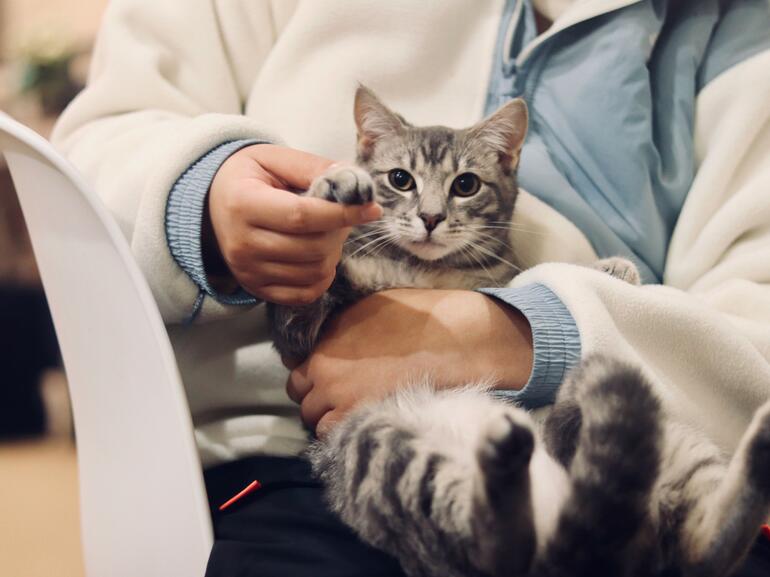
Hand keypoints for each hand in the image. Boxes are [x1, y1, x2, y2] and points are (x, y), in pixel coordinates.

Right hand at [205, 144, 381, 304]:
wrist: (212, 204)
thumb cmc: (248, 178)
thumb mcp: (274, 159)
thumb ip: (313, 167)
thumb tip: (354, 182)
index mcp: (243, 204)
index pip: (303, 216)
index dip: (342, 214)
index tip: (371, 209)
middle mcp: (242, 243)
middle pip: (312, 248)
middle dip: (339, 232)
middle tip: (340, 216)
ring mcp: (247, 271)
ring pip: (313, 272)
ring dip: (333, 253)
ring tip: (326, 233)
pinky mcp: (256, 288)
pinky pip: (304, 294)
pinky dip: (321, 278)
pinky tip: (319, 257)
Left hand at [287, 289, 532, 435]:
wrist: (453, 341)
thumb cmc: (418, 319)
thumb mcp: (367, 309)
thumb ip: (337, 331)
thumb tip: (325, 343)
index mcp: (325, 342)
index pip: (295, 371)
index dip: (312, 378)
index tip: (329, 381)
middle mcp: (325, 371)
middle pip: (303, 398)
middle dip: (318, 399)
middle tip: (343, 399)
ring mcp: (340, 399)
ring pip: (315, 422)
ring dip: (329, 420)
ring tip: (356, 415)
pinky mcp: (360, 420)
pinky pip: (335, 437)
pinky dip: (343, 434)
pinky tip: (365, 424)